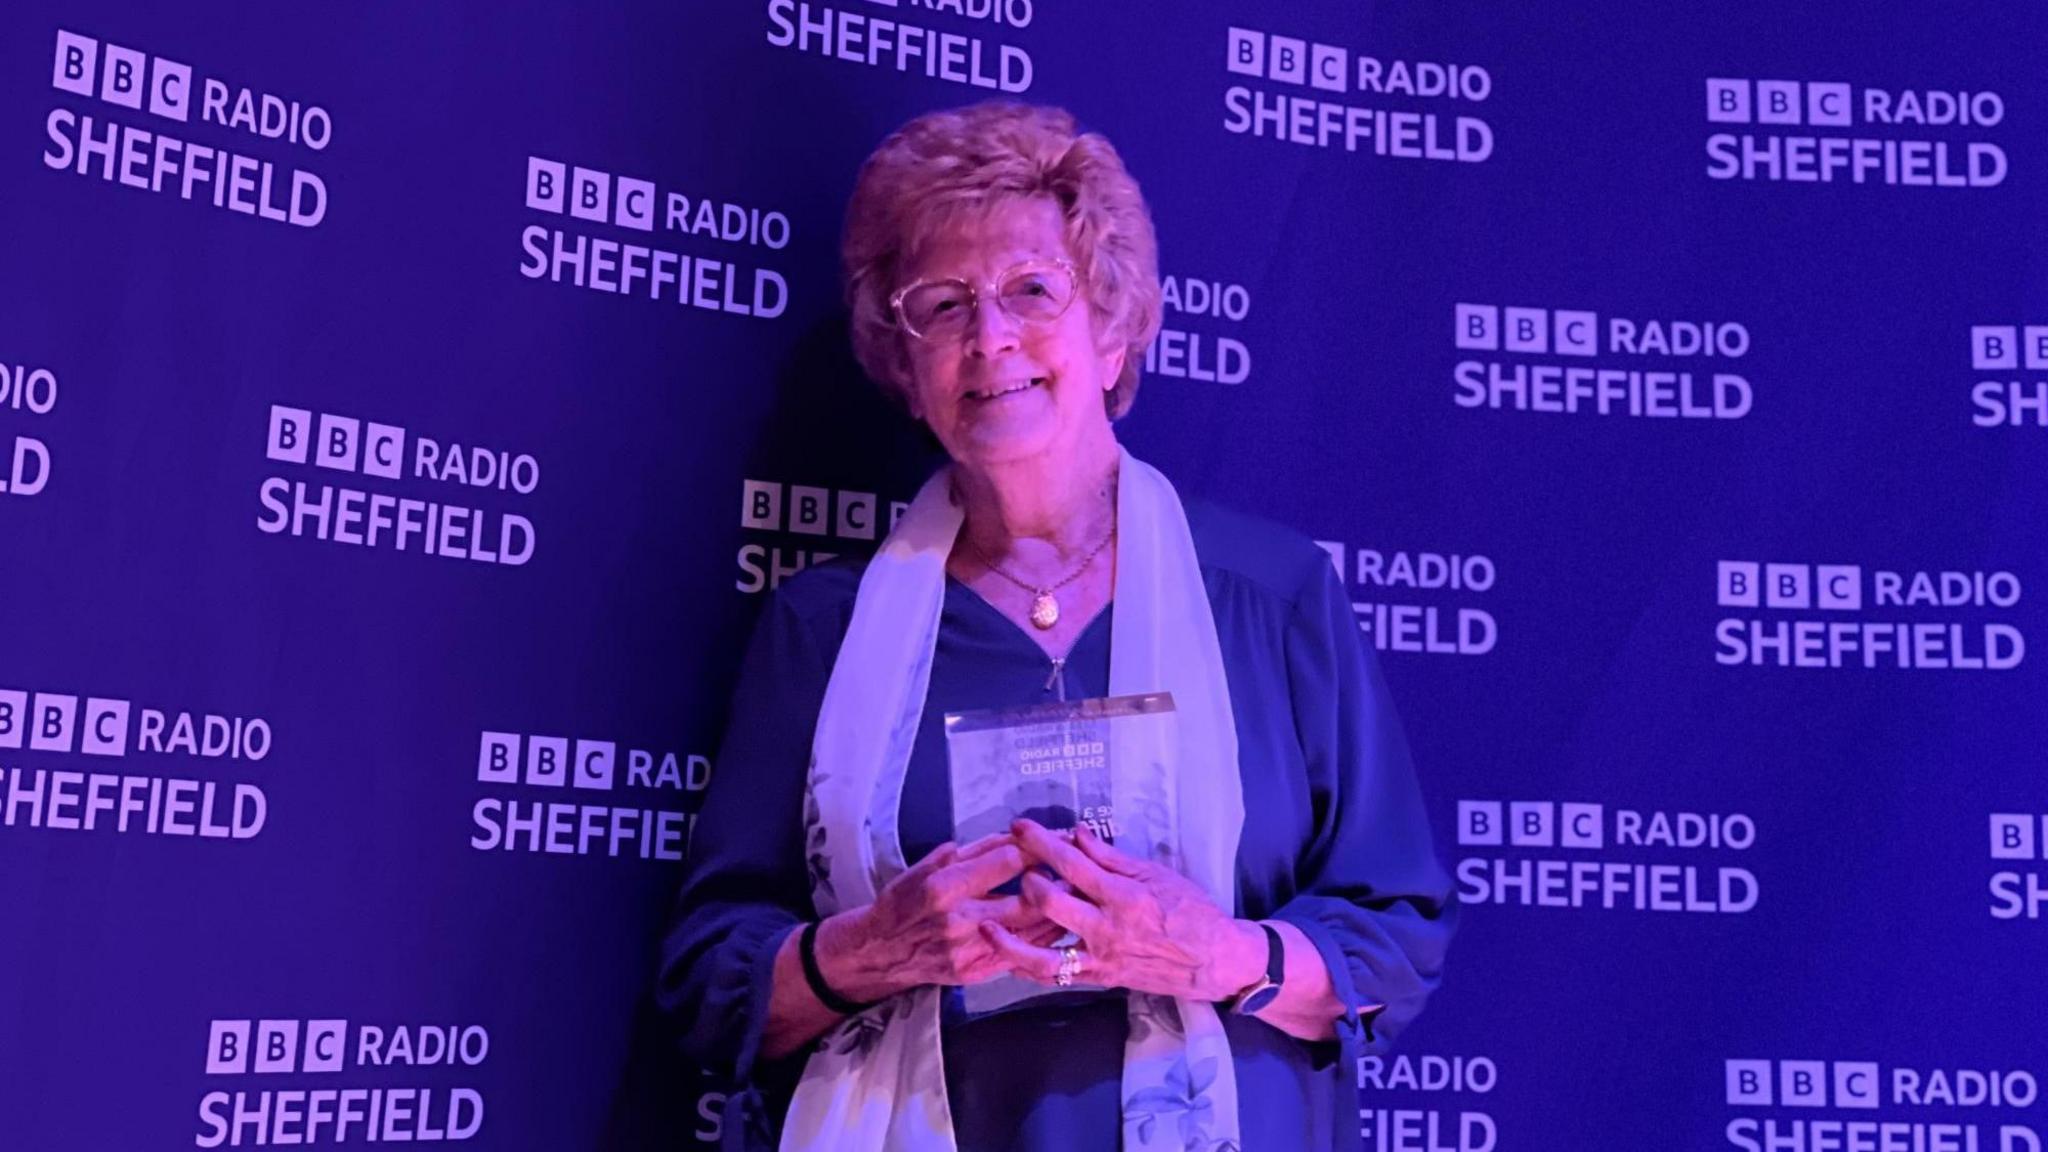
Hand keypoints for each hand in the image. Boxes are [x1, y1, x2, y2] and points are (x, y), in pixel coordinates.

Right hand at [815, 833, 1066, 1001]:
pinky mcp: (977, 972)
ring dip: (1058, 911)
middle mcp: (960, 921)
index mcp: (946, 888)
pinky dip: (1042, 938)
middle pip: (1028, 899)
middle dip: (1058, 880)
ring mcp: (971, 951)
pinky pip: (1022, 954)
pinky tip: (1056, 923)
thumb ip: (972, 852)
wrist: (881, 951)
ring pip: (1031, 931)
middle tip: (1078, 867)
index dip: (1038, 847)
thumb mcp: (928, 864)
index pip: (1007, 862)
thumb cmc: (903, 900)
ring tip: (1077, 893)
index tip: (1058, 837)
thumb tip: (1014, 837)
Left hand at [982, 819, 1266, 1001]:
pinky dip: (1029, 968)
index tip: (1019, 827)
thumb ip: (1112, 857)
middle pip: (1051, 905)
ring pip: (1044, 956)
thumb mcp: (1157, 874)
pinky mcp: (1100, 980)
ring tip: (986, 924)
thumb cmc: (1191, 910)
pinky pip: (1057, 978)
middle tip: (1011, 865)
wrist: (1215, 960)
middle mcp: (1108, 930)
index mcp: (1124, 897)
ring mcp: (1101, 960)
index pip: (1073, 865)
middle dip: (1025, 881)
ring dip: (1010, 940)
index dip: (1042, 843)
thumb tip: (1078, 834)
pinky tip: (1008, 956)